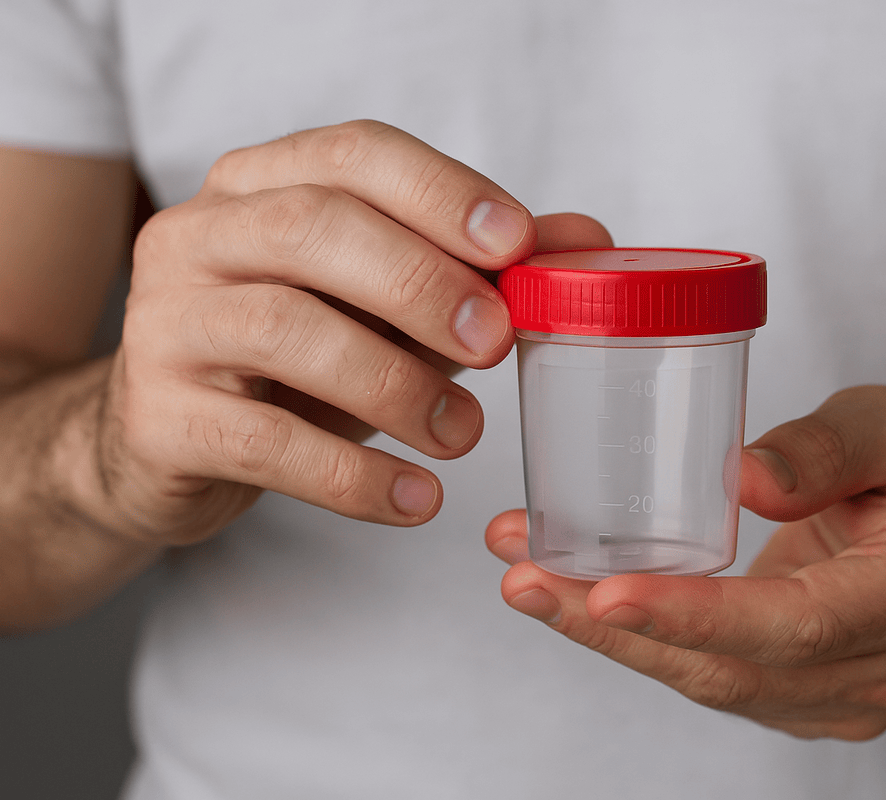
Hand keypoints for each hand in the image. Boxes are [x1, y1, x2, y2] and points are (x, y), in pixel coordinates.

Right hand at [97, 120, 609, 545]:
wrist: (176, 440)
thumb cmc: (298, 359)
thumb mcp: (385, 304)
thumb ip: (474, 268)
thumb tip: (586, 240)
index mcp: (260, 185)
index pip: (352, 154)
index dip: (440, 192)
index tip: (518, 245)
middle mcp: (199, 236)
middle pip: (311, 228)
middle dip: (420, 282)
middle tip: (495, 342)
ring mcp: (166, 323)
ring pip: (284, 329)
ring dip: (395, 383)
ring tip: (463, 434)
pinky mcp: (158, 417)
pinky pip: (263, 442)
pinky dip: (352, 475)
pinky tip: (415, 500)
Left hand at [487, 386, 885, 740]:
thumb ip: (828, 448)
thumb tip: (738, 479)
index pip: (798, 624)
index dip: (697, 617)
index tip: (605, 591)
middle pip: (733, 667)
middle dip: (617, 628)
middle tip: (524, 578)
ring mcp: (844, 696)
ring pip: (709, 681)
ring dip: (609, 634)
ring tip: (527, 575)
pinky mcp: (804, 696)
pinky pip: (711, 676)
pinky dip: (640, 638)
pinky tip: (576, 594)